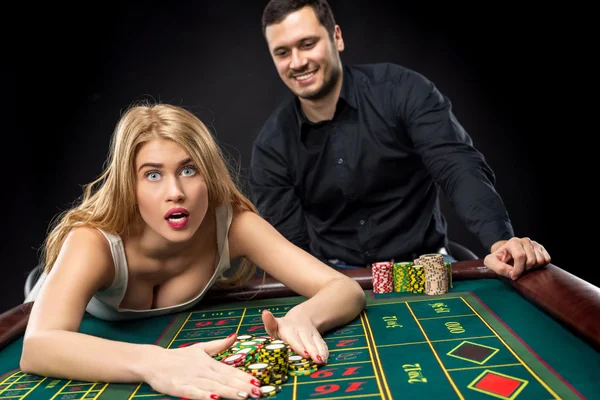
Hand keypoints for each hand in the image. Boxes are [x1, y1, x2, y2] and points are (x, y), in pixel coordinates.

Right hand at [143, 333, 261, 399]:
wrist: (153, 361)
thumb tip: (235, 335)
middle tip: (258, 392)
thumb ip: (219, 345)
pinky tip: (214, 399)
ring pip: (214, 387)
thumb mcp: (200, 348)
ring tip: (243, 396)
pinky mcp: (179, 387)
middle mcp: (203, 371)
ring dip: (229, 392)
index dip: (245, 376)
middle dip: (243, 387)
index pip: (231, 371)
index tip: (259, 381)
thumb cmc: (178, 356)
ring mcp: (192, 379)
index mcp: (209, 363)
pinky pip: (193, 393)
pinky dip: (204, 395)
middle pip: (226, 380)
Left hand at [261, 309, 328, 365]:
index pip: (294, 338)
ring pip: (316, 342)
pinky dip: (324, 351)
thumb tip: (265, 313)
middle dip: (312, 350)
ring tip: (322, 360)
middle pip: (307, 341)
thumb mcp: (274, 325)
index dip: (299, 346)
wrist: (300, 318)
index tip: (304, 353)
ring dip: (320, 351)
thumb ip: (269, 322)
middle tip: (316, 360)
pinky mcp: (318, 337)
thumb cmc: (282, 327)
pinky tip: (325, 358)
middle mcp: (302, 330)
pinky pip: (322, 343)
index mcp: (289, 329)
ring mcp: (311, 334)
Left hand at [484, 237, 550, 279]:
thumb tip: (512, 274)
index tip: (514, 276)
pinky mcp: (541, 248)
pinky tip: (531, 265)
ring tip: (524, 267)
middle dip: (525, 269)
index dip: (518, 269)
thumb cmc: (498, 259)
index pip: (520, 256)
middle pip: (531, 260)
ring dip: (533, 267)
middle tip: (518, 270)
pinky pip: (547, 259)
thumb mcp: (491, 263)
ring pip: (540, 260)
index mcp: (513, 242)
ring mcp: (534, 244)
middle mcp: (525, 241)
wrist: (505, 254)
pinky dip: (540, 265)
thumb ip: (499, 268)